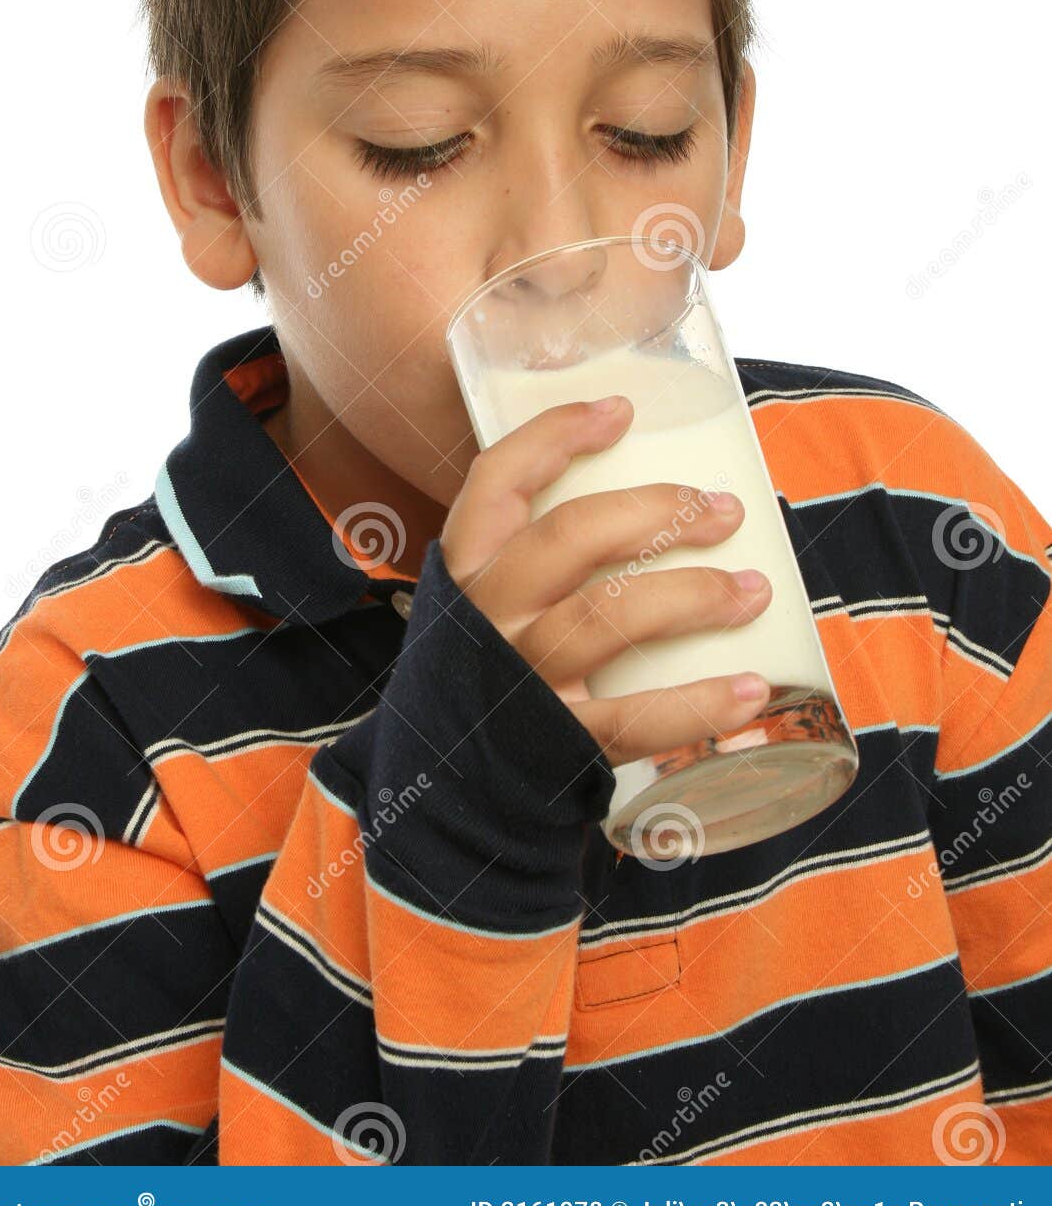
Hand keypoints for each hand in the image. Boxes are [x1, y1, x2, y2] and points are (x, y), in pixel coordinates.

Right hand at [439, 396, 772, 766]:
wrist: (452, 794)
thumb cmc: (496, 672)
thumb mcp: (493, 602)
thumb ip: (540, 555)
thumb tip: (648, 500)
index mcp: (468, 570)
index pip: (498, 480)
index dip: (555, 436)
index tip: (621, 411)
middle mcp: (489, 618)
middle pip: (571, 538)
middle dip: (657, 512)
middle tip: (724, 511)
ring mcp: (521, 680)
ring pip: (608, 616)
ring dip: (692, 594)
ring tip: (753, 588)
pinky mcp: (558, 743)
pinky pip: (636, 719)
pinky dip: (701, 704)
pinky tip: (753, 688)